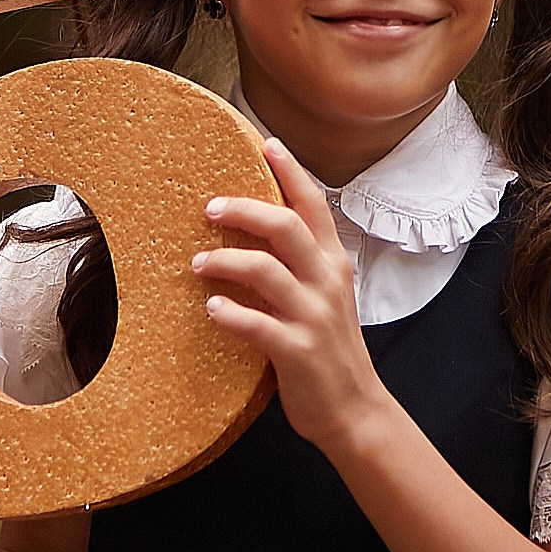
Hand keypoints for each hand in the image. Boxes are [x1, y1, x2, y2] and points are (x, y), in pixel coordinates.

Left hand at [194, 139, 390, 462]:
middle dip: (245, 209)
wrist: (354, 408)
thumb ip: (298, 263)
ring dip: (225, 261)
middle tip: (209, 208)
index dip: (290, 170)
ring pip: (267, 271)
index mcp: (333, 262)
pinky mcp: (298, 351)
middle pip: (286, 226)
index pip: (313, 204)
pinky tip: (211, 309)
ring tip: (196, 263)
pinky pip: (258, 325)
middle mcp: (327, 282)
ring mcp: (314, 316)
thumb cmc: (328, 348)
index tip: (264, 143)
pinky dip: (231, 314)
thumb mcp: (323, 295)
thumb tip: (255, 228)